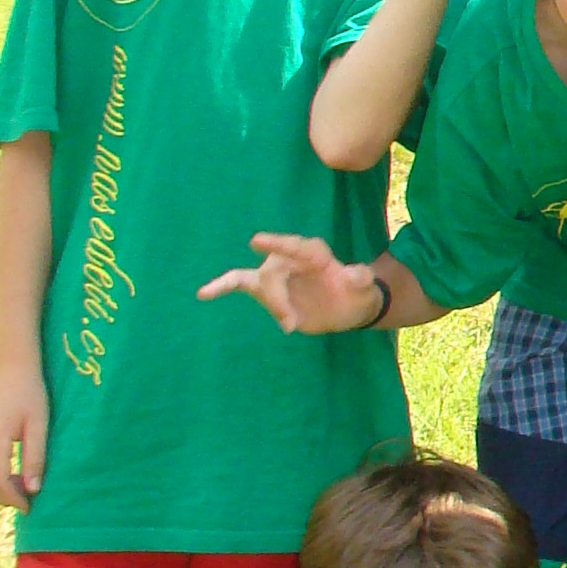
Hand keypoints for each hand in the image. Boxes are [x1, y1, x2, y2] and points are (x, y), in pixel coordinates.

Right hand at [0, 364, 48, 507]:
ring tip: (22, 490)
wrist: (14, 372)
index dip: (14, 499)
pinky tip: (13, 475)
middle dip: (4, 499)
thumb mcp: (40, 426)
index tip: (30, 507)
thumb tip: (33, 489)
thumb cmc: (32, 396)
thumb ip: (35, 458)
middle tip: (27, 501)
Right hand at [198, 233, 385, 334]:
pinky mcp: (266, 289)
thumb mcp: (364, 287)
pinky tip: (202, 294)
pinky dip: (220, 288)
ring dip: (269, 304)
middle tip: (292, 324)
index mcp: (314, 253)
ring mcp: (276, 272)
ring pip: (257, 283)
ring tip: (291, 325)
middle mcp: (290, 258)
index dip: (277, 245)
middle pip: (272, 273)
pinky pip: (238, 284)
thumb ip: (360, 278)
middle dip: (277, 299)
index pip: (295, 247)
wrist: (347, 305)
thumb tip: (356, 274)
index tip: (254, 242)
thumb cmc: (356, 292)